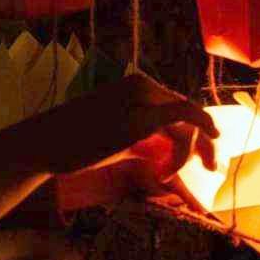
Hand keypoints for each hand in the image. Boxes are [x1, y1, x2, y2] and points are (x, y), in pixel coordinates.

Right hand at [26, 73, 218, 176]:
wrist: (46, 142)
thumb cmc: (77, 141)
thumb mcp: (118, 136)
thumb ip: (145, 138)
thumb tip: (169, 153)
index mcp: (136, 85)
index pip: (177, 107)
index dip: (195, 132)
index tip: (203, 157)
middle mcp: (143, 85)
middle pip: (187, 112)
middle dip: (203, 141)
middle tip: (213, 168)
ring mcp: (143, 98)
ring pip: (188, 120)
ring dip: (189, 151)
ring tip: (166, 174)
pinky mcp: (142, 117)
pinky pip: (185, 118)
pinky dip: (195, 139)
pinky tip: (193, 155)